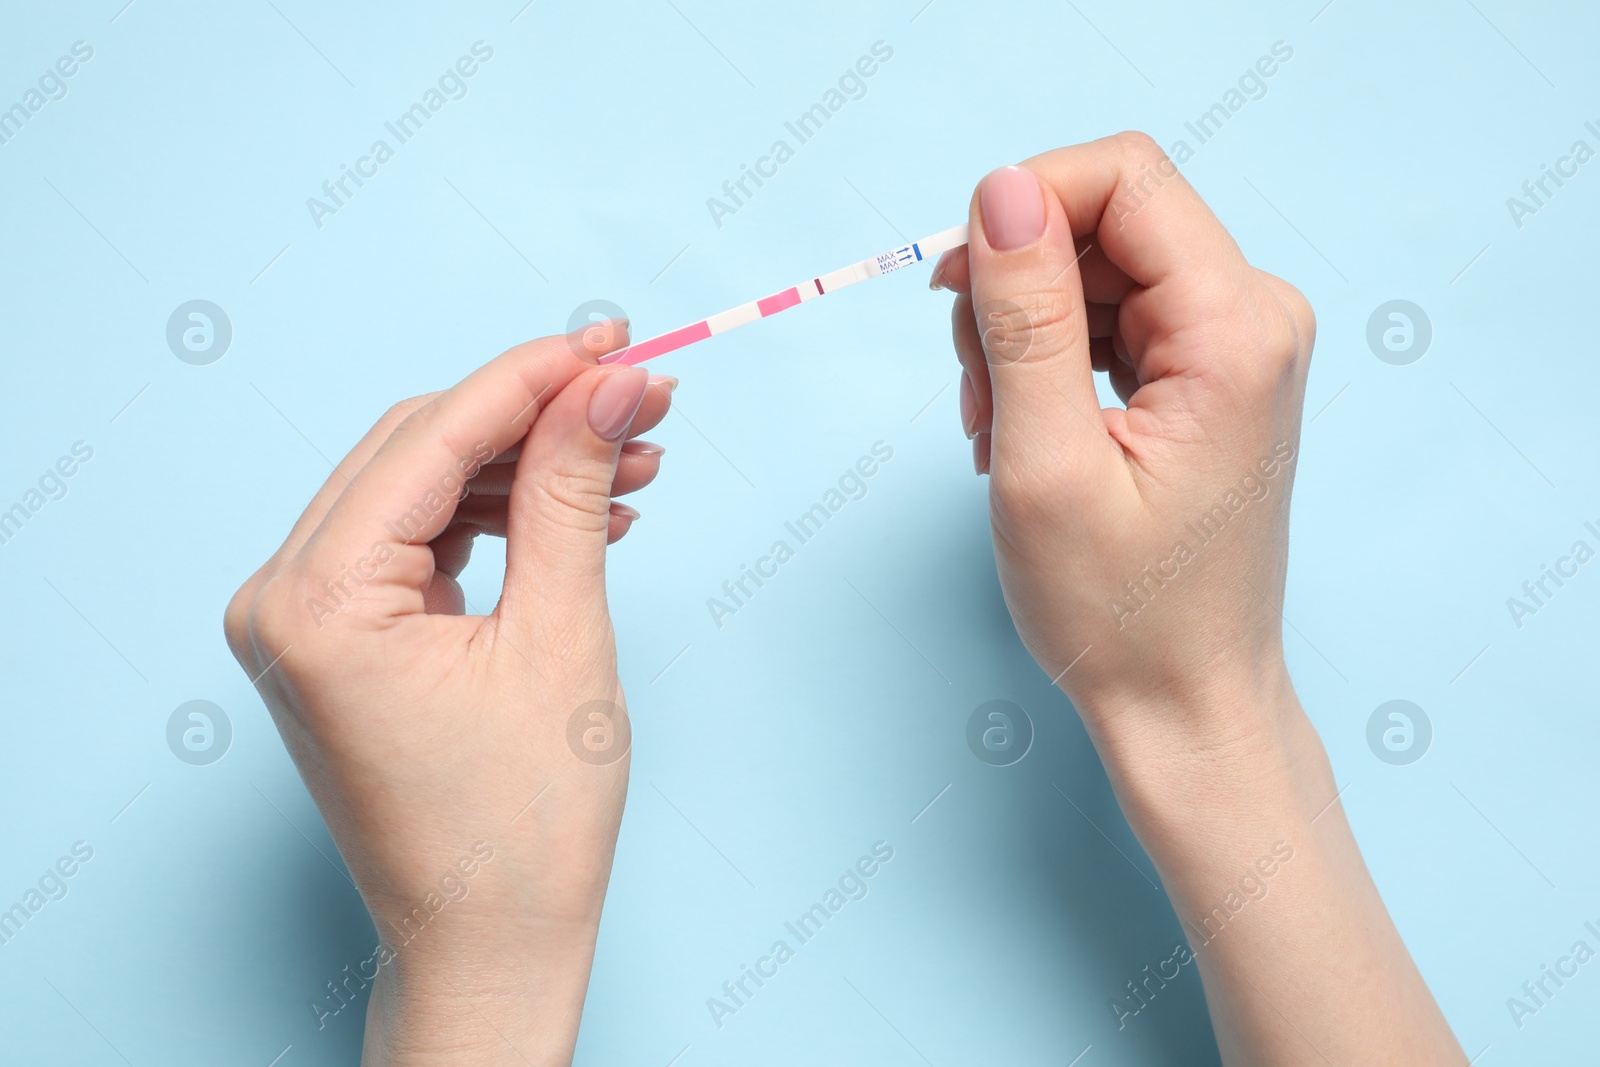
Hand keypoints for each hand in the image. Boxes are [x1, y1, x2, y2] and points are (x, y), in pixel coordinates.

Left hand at [224, 325, 671, 1064]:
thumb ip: (573, 493)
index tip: (618, 343)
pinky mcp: (338, 636)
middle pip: (419, 450)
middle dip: (537, 417)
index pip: (431, 439)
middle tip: (638, 395)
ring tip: (631, 466)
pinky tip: (580, 516)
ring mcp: (303, 620)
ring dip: (527, 468)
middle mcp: (282, 600)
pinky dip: (499, 519)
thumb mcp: (562, 641)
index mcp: (315, 604)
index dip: (534, 378)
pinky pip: (420, 539)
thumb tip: (610, 386)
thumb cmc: (520, 829)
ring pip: (423, 487)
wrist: (489, 942)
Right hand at [934, 132, 1313, 740]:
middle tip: (976, 393)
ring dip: (1022, 330)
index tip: (956, 286)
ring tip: (997, 430)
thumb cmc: (1122, 613)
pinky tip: (1025, 428)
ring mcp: (1237, 342)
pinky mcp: (1210, 369)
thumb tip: (1001, 190)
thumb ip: (1024, 315)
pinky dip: (1049, 357)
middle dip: (1014, 285)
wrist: (1186, 701)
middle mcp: (1254, 317)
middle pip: (1105, 218)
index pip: (1122, 177)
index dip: (1022, 206)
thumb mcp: (1045, 462)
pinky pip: (1112, 312)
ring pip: (1096, 264)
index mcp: (1235, 330)